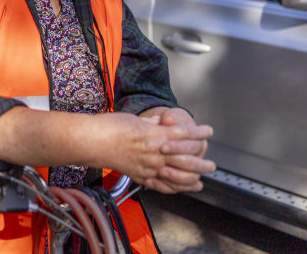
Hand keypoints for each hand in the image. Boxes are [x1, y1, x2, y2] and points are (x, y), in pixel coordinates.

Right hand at [91, 112, 212, 191]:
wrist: (93, 141)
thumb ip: (153, 123)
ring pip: (177, 175)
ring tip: (202, 180)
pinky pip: (161, 185)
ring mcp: (148, 166)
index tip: (209, 131)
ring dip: (192, 178)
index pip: (185, 134)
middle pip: (187, 159)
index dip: (199, 133)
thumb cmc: (111, 126)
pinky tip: (181, 188)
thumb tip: (165, 122)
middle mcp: (155, 152)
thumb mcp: (136, 119)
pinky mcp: (140, 175)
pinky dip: (174, 187)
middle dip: (202, 162)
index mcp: (156, 135)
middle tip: (213, 165)